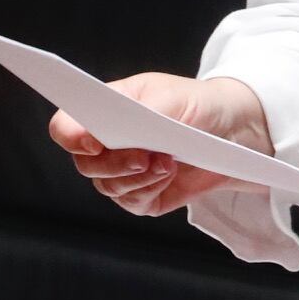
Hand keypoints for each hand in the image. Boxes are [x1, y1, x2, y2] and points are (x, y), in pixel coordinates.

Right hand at [48, 73, 272, 217]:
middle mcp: (107, 144)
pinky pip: (133, 202)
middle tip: (144, 157)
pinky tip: (170, 174)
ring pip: (108, 187)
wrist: (233, 131)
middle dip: (114, 163)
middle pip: (85, 164)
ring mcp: (122, 173)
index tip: (92, 141)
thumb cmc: (197, 105)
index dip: (70, 135)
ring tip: (167, 161)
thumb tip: (118, 126)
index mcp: (104, 111)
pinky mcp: (142, 197)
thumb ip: (143, 110)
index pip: (66, 126)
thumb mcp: (172, 97)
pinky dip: (151, 190)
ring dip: (138, 177)